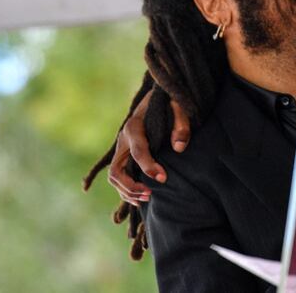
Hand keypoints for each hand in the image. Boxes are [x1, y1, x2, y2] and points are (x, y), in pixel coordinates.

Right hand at [107, 90, 191, 204]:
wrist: (158, 96)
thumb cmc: (169, 101)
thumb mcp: (178, 106)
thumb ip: (181, 124)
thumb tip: (180, 147)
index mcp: (134, 126)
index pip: (138, 151)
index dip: (149, 166)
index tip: (163, 178)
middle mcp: (123, 139)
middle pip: (116, 169)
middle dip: (130, 185)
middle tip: (150, 194)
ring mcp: (122, 148)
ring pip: (114, 176)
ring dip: (127, 191)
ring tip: (147, 198)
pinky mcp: (125, 155)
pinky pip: (119, 176)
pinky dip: (126, 190)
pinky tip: (141, 197)